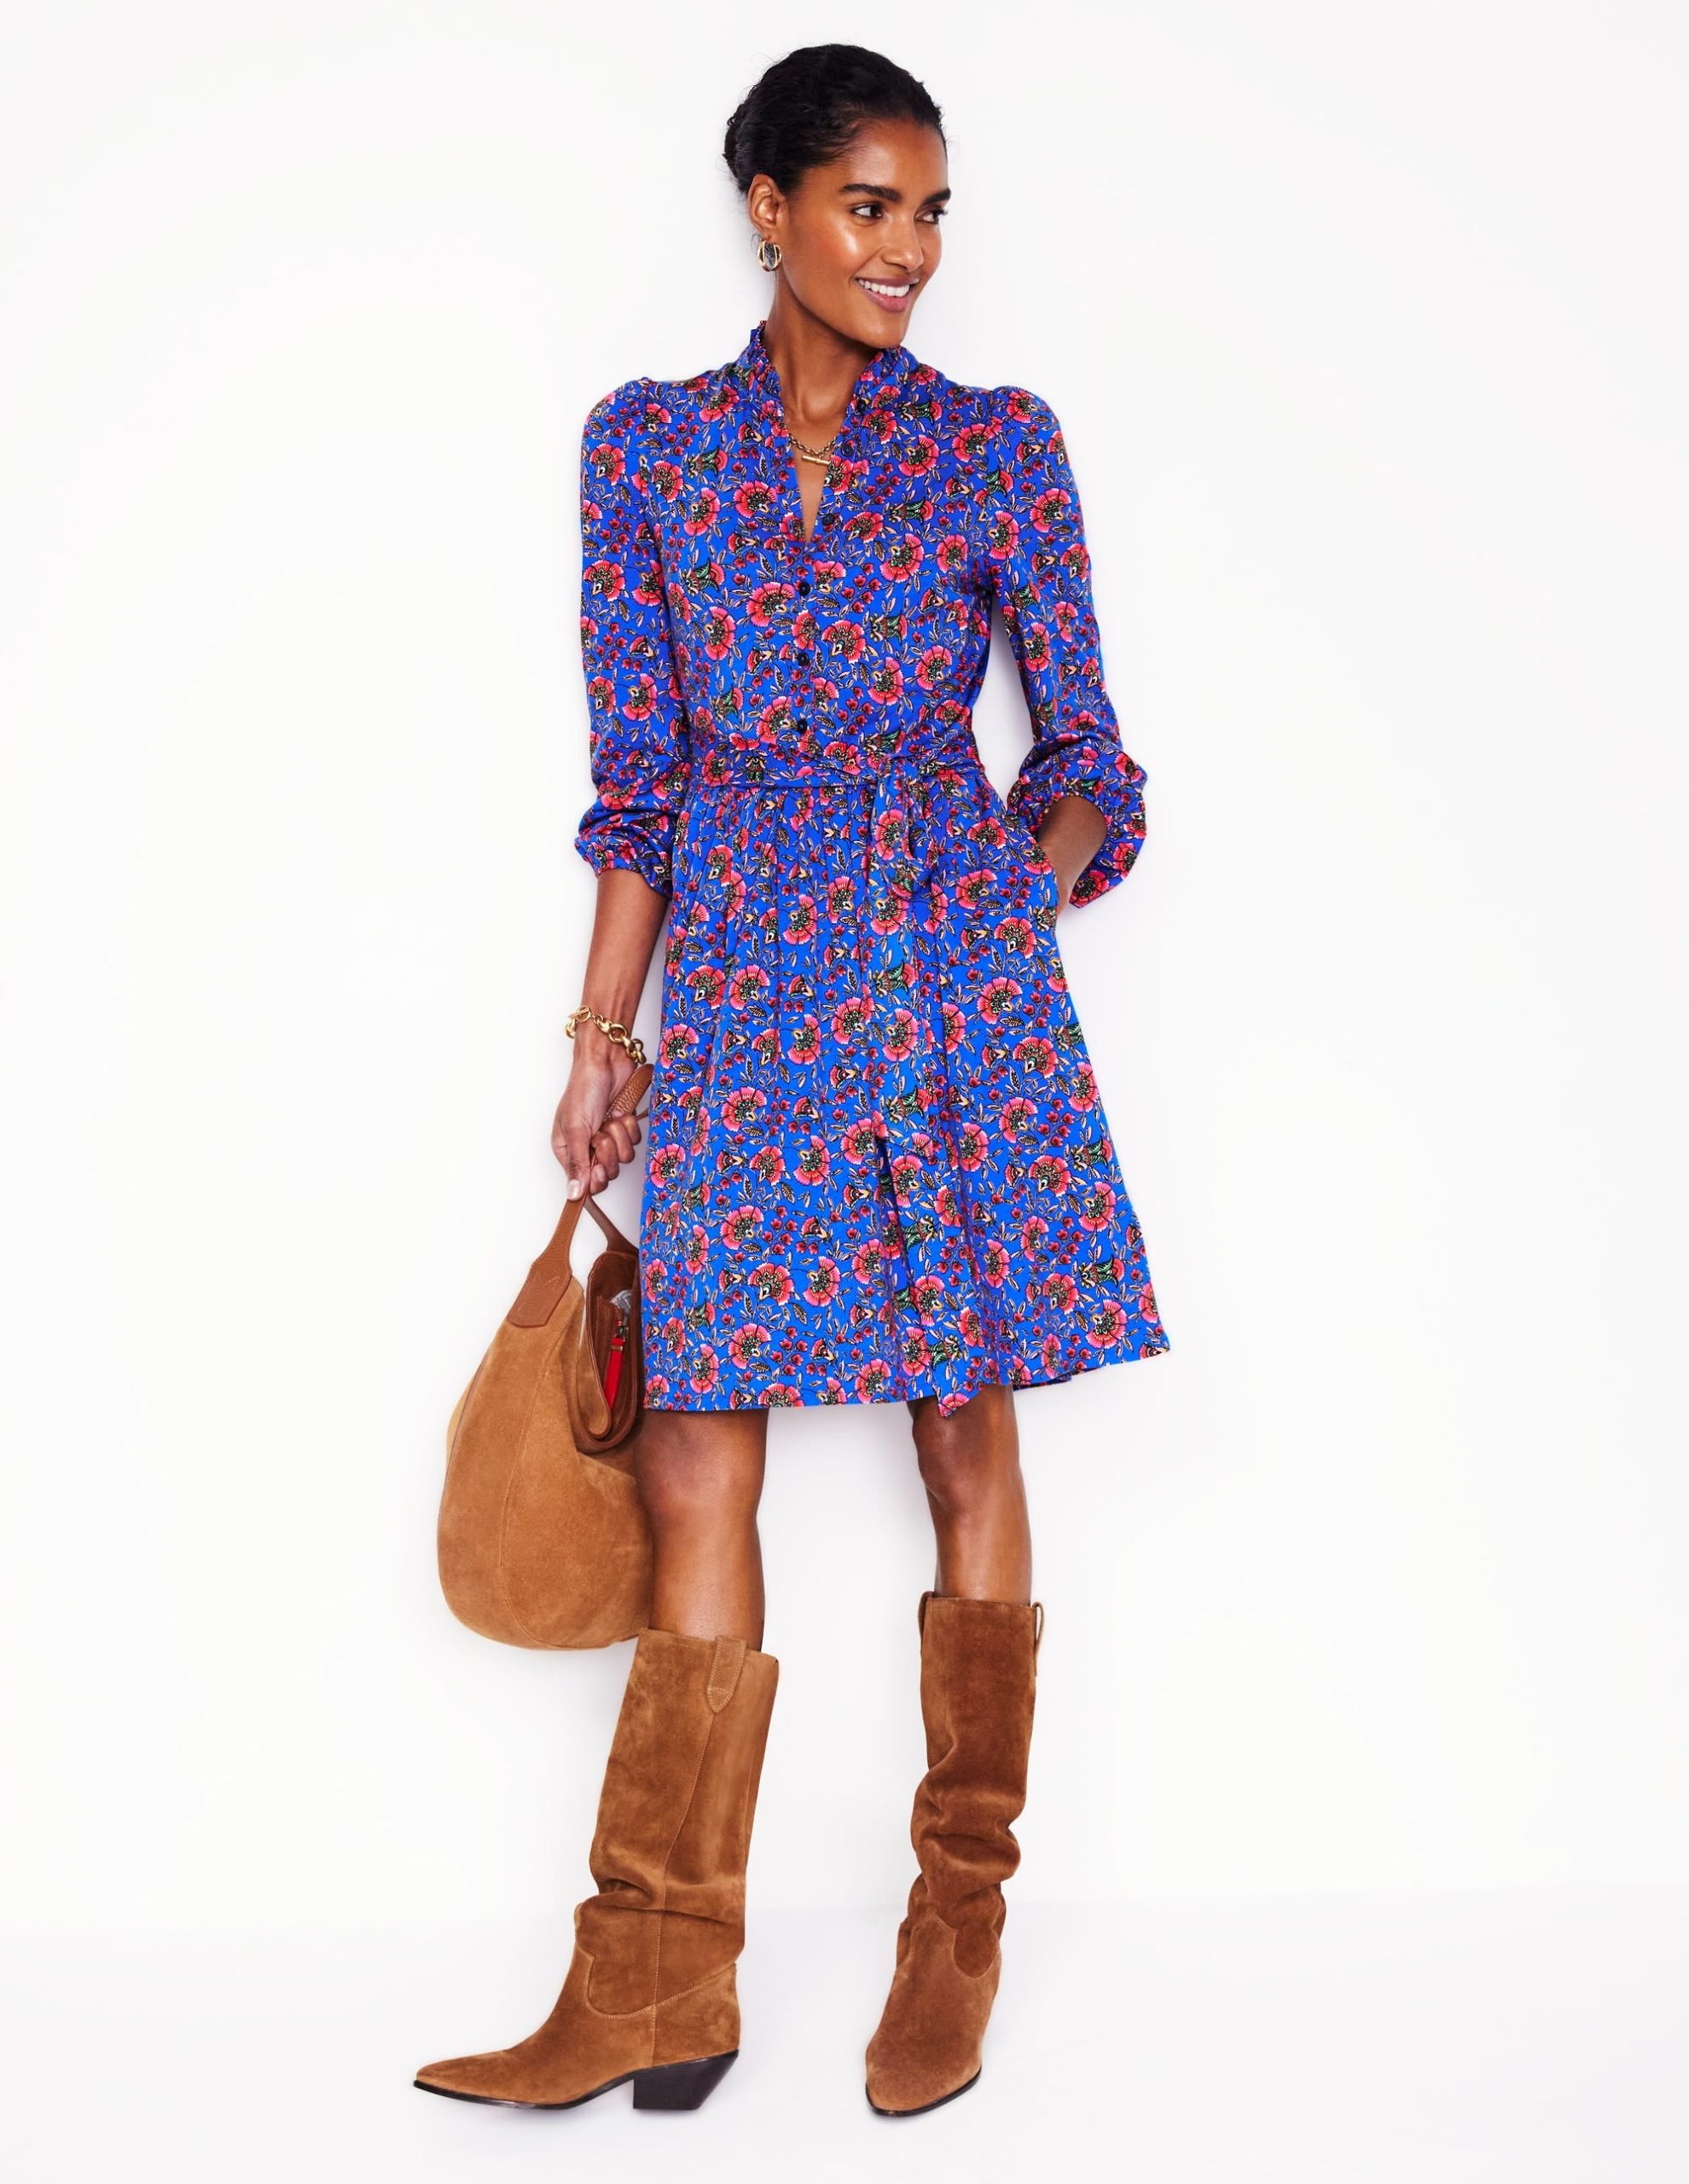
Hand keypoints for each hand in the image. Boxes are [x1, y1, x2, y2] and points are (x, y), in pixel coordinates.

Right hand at [551, 1027, 642, 1199]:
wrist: (606, 1062)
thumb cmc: (583, 1089)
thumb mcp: (575, 1128)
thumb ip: (577, 1163)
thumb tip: (573, 1195)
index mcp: (568, 1150)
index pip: (584, 1182)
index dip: (595, 1178)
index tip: (598, 1165)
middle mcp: (588, 1147)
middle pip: (607, 1173)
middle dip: (609, 1153)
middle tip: (601, 1135)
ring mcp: (608, 1138)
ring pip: (624, 1158)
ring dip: (620, 1137)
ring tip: (610, 1119)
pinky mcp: (625, 1129)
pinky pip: (635, 1142)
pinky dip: (630, 1127)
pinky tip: (620, 1113)